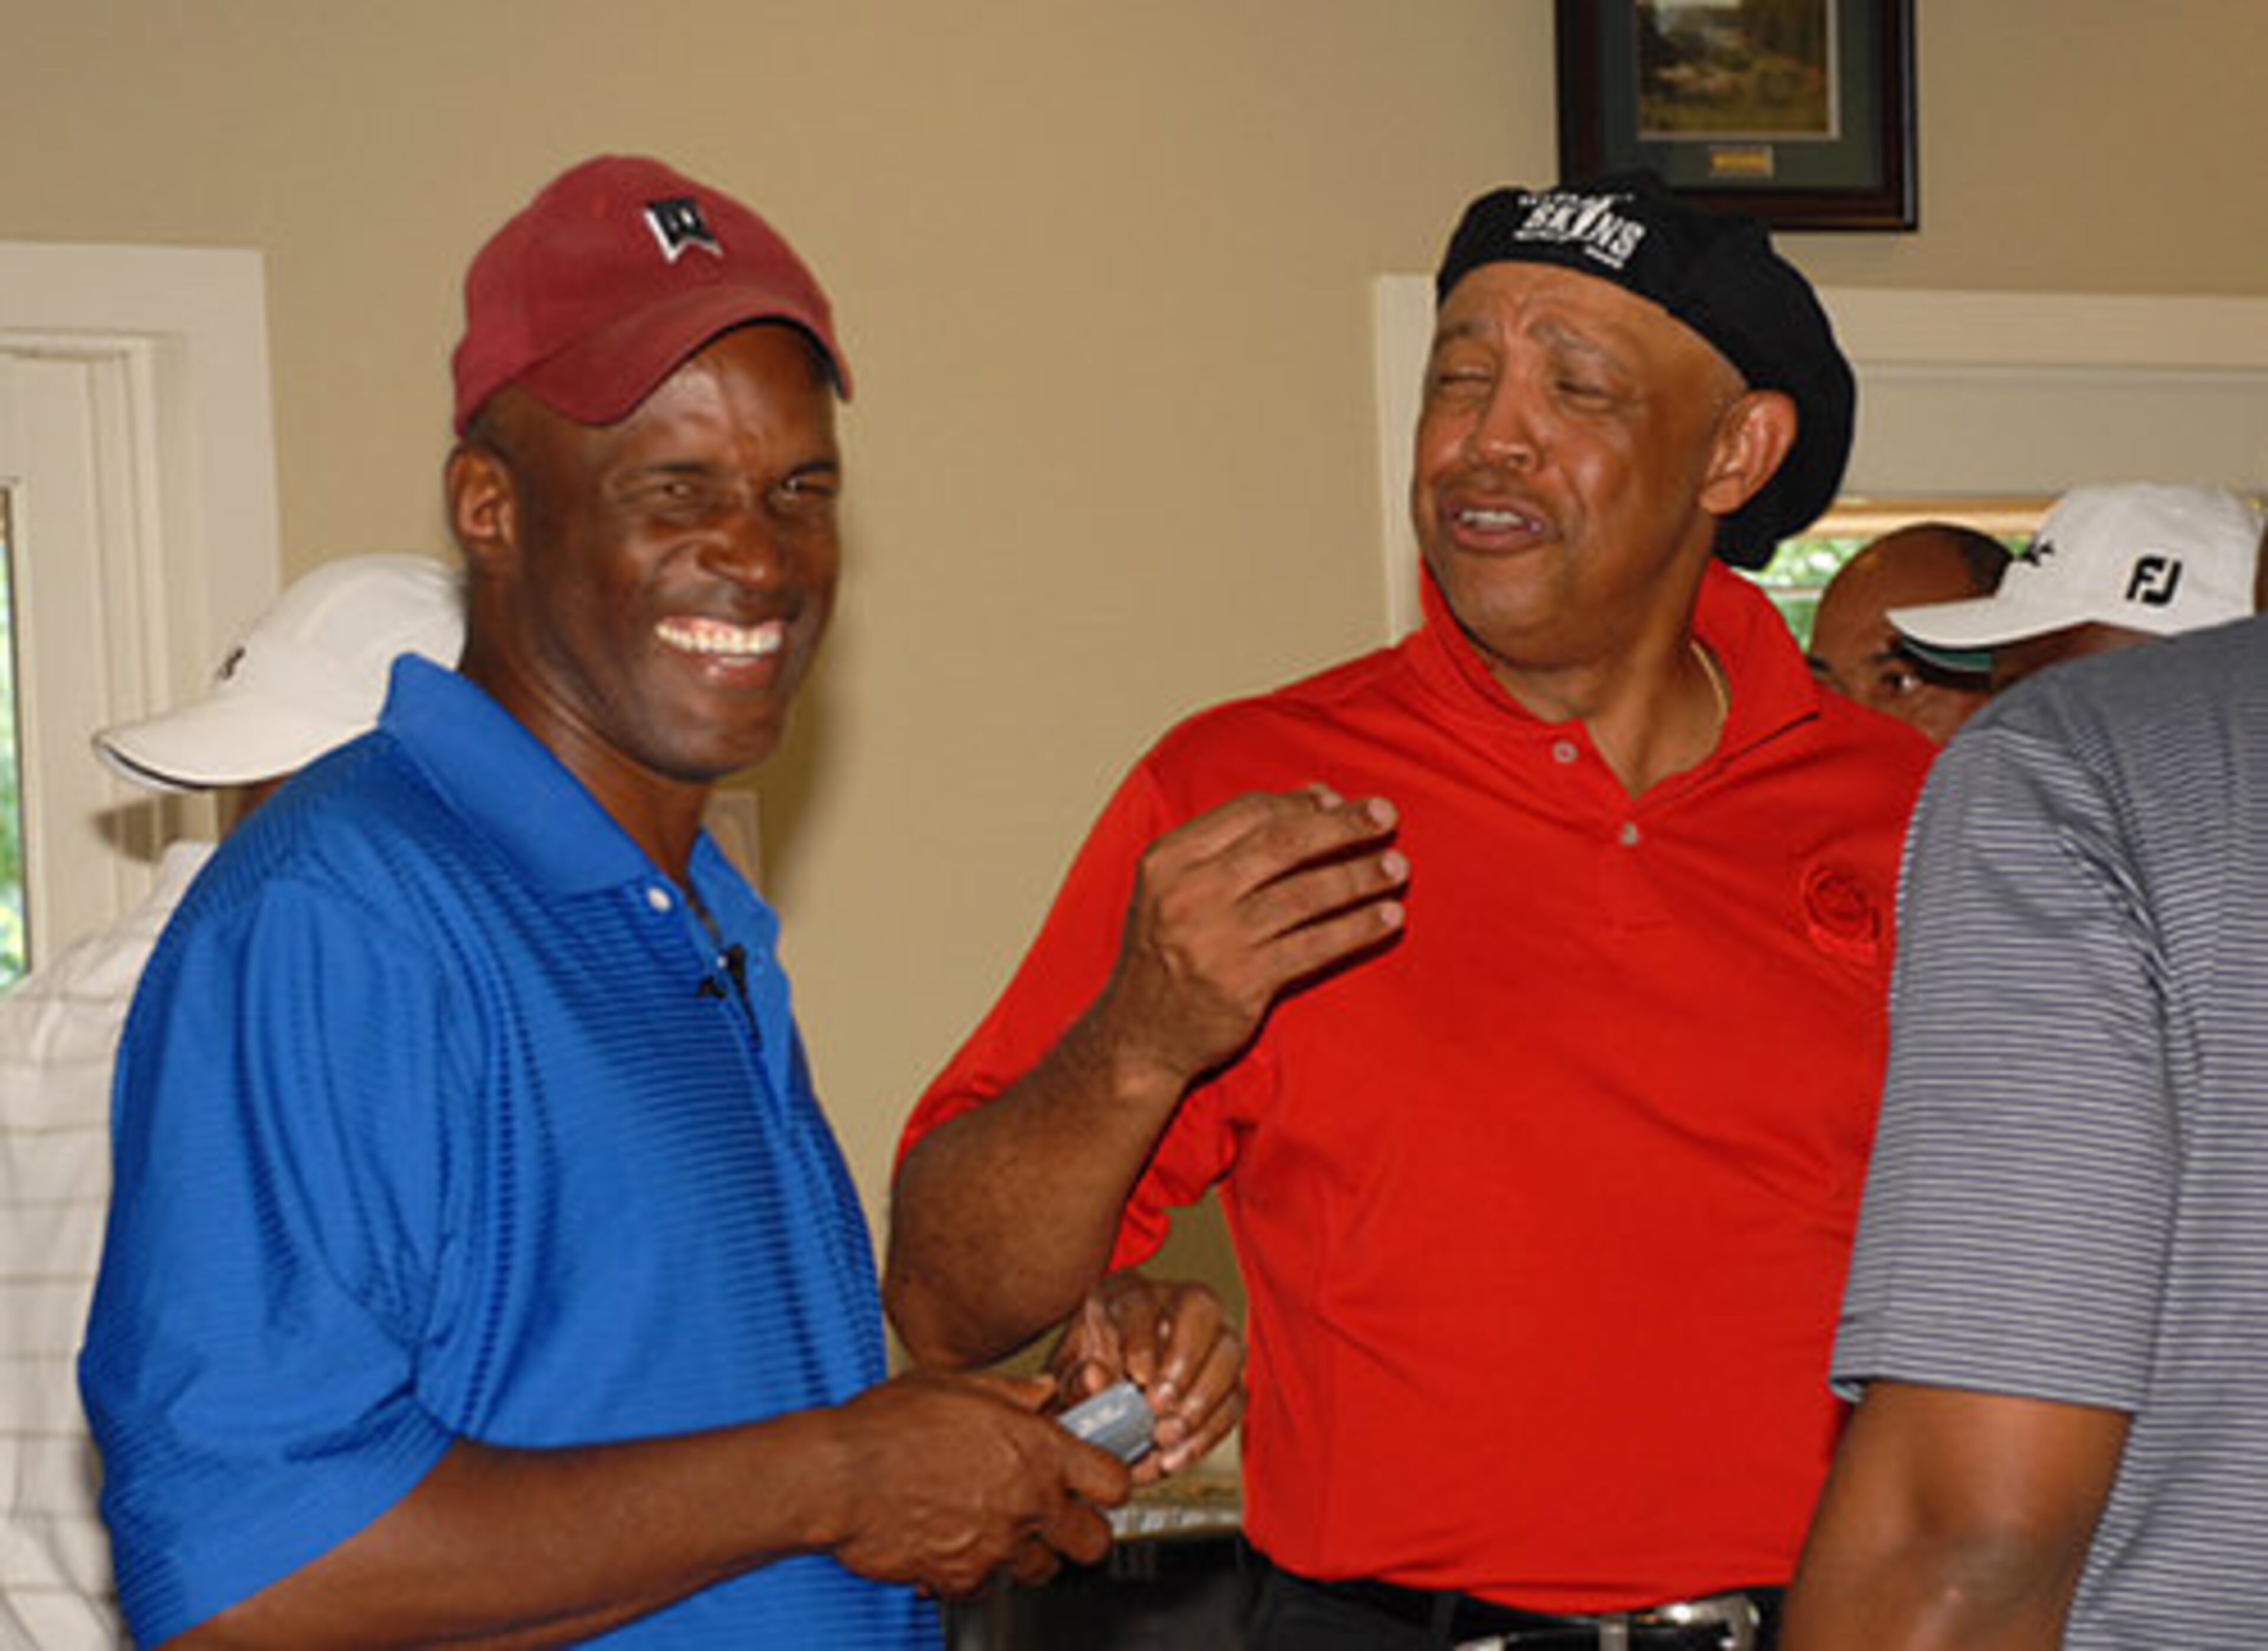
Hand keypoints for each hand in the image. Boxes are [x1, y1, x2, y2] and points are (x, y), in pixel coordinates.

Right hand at [828, 1370, 1130, 1595]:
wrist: (838, 1476)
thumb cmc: (889, 1425)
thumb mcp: (958, 1386)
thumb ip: (1012, 1392)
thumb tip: (1043, 1391)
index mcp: (1037, 1450)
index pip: (1113, 1482)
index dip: (1108, 1481)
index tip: (1096, 1479)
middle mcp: (1027, 1502)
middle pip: (1094, 1542)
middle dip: (1083, 1531)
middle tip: (1060, 1515)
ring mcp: (996, 1546)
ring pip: (1044, 1569)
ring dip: (1032, 1553)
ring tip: (1004, 1529)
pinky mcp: (961, 1578)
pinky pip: (990, 1586)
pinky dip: (980, 1572)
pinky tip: (958, 1544)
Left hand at [1049, 1270, 1244, 1480]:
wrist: (1105, 1386)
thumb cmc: (1087, 1370)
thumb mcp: (1069, 1371)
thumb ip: (1076, 1376)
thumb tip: (1095, 1379)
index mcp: (1128, 1294)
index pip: (1142, 1302)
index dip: (1142, 1339)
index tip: (1136, 1376)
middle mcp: (1178, 1302)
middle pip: (1200, 1309)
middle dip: (1184, 1360)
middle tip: (1159, 1405)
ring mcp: (1212, 1334)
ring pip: (1229, 1352)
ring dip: (1202, 1399)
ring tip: (1167, 1435)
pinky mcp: (1228, 1374)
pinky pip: (1234, 1398)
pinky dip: (1209, 1431)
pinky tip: (1178, 1455)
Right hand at [1093, 785, 1405, 1090]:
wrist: (1139, 1037)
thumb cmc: (1170, 950)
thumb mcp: (1179, 887)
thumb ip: (1237, 841)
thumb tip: (1317, 796)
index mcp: (1169, 859)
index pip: (1249, 812)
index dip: (1302, 804)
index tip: (1341, 802)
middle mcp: (1189, 893)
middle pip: (1283, 844)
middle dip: (1343, 826)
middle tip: (1386, 816)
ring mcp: (1215, 939)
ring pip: (1306, 894)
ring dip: (1360, 877)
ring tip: (1398, 868)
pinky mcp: (1244, 983)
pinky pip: (1315, 945)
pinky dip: (1357, 928)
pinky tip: (1388, 918)